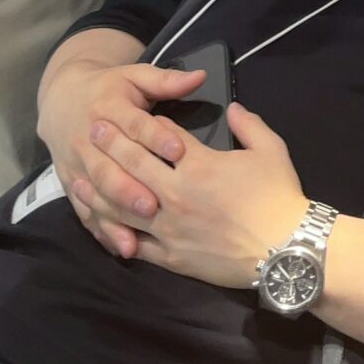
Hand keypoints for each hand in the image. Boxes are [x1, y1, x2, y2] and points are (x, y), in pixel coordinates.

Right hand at [36, 50, 202, 258]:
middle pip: (109, 167)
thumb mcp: (135, 76)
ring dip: (115, 214)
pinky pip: (84, 211)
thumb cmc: (109, 89)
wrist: (60, 101)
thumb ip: (166, 80)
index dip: (156, 137)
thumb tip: (200, 76)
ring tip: (137, 234)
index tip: (179, 151)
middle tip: (155, 204)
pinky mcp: (72, 185)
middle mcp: (88, 140)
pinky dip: (101, 229)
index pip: (134, 125)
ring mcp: (77, 166)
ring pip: (95, 193)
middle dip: (130, 188)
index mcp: (108, 108)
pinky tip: (120, 246)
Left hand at [79, 103, 310, 291]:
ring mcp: (168, 227)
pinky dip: (114, 231)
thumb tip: (233, 107)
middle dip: (111, 144)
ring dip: (97, 188)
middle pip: (133, 164)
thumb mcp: (271, 150)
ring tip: (79, 176)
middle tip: (92, 129)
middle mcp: (175, 193)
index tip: (127, 114)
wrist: (284, 249)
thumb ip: (249, 124)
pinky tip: (101, 223)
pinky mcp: (169, 255)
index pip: (161, 137)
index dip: (144, 123)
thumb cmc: (278, 197)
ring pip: (122, 205)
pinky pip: (134, 241)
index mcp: (199, 164)